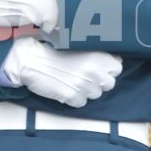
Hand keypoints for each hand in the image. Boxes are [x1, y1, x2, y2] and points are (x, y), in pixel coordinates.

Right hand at [1, 38, 121, 107]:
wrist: (32, 60)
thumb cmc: (54, 52)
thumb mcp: (79, 47)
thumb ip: (97, 55)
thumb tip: (114, 61)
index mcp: (98, 57)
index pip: (117, 68)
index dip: (108, 69)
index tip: (99, 67)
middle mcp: (94, 72)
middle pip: (109, 84)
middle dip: (99, 81)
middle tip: (85, 75)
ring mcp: (84, 86)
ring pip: (95, 95)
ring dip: (87, 90)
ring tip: (73, 80)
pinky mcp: (72, 97)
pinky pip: (81, 102)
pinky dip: (75, 98)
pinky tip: (66, 88)